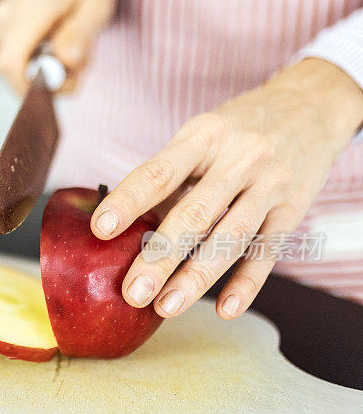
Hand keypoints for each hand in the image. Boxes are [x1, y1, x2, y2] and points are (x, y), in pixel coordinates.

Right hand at [0, 0, 116, 94]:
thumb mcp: (97, 6)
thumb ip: (80, 35)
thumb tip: (65, 61)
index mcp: (33, 7)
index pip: (10, 63)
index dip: (26, 89)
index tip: (53, 94)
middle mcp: (9, 12)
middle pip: (9, 69)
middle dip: (42, 81)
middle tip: (77, 72)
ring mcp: (2, 17)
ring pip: (15, 63)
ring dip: (45, 69)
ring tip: (75, 53)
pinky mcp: (2, 22)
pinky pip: (15, 53)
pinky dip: (38, 57)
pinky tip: (58, 43)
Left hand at [90, 58, 362, 319]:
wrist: (312, 104)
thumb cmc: (236, 128)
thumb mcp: (200, 135)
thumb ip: (168, 177)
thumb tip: (125, 226)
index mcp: (203, 137)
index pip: (159, 172)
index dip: (128, 201)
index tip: (101, 229)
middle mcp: (240, 159)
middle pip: (195, 214)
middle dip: (160, 258)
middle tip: (132, 293)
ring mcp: (271, 185)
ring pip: (231, 238)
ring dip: (196, 278)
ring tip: (165, 308)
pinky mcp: (294, 209)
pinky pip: (268, 252)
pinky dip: (247, 284)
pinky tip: (224, 309)